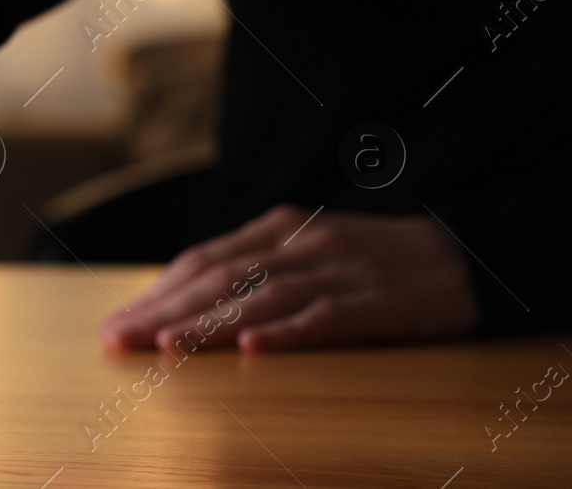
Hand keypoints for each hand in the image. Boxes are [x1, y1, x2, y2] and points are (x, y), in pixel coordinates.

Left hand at [101, 205, 480, 352]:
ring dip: (209, 321)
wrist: (461, 256)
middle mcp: (298, 244)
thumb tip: (186, 302)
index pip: (202, 261)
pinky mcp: (374, 300)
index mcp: (276, 230)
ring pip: (261, 295)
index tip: (116, 323)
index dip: (156, 292)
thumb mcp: (306, 252)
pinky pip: (324, 317)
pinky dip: (286, 333)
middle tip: (119, 339)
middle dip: (164, 310)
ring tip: (167, 346)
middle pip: (219, 277)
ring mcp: (336, 270)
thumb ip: (255, 269)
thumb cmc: (371, 261)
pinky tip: (251, 348)